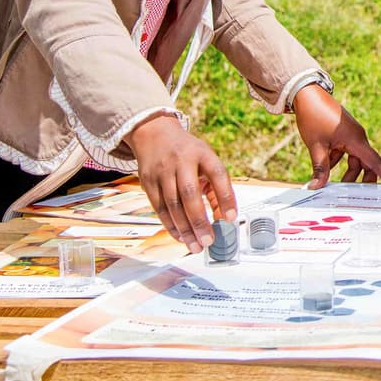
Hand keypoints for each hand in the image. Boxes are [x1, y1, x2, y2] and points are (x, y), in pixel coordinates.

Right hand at [127, 113, 235, 251]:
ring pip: (172, 205)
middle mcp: (181, 161)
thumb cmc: (188, 152)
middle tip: (208, 241)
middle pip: (189, 193)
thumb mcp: (206, 160)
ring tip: (195, 246)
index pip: (217, 174)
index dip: (225, 196)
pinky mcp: (148, 182)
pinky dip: (170, 225)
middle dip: (199, 220)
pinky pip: (159, 208)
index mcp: (201, 153)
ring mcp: (162, 172)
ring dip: (184, 229)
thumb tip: (226, 217)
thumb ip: (217, 187)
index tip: (232, 218)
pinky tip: (181, 237)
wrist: (154, 134)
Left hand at [292, 84, 380, 187]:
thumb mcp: (316, 145)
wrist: (308, 94)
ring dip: (347, 171)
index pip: (376, 162)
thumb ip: (320, 167)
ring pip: (355, 159)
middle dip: (361, 179)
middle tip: (354, 193)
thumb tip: (317, 186)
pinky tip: (325, 165)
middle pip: (367, 164)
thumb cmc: (314, 116)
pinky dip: (337, 160)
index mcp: (356, 140)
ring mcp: (352, 135)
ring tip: (331, 182)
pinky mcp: (344, 134)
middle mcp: (358, 138)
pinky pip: (346, 152)